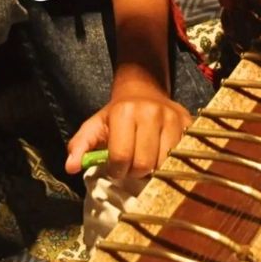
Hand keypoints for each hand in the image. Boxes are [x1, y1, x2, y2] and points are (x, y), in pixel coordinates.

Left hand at [65, 77, 190, 179]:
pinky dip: (172, 163)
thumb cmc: (117, 113)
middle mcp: (151, 112)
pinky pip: (183, 157)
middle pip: (144, 164)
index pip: (122, 158)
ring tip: (146, 161)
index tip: (116, 168)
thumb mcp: (95, 125)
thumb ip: (80, 145)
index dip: (117, 170)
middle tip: (131, 167)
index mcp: (124, 112)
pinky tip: (163, 157)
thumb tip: (71, 167)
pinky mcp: (189, 124)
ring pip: (165, 164)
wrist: (144, 88)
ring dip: (155, 171)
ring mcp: (173, 118)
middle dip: (135, 172)